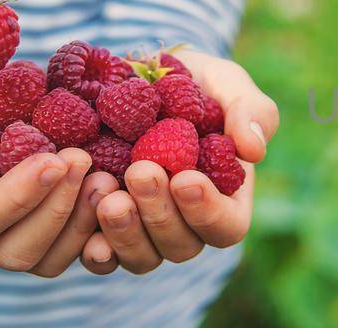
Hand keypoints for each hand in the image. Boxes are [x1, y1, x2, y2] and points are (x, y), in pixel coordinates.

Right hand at [0, 75, 118, 276]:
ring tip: (105, 178)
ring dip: (82, 223)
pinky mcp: (43, 231)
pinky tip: (115, 193)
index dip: (18, 196)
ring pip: (48, 260)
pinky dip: (98, 229)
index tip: (55, 159)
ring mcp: (6, 236)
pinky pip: (72, 250)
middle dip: (56, 212)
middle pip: (16, 253)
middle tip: (85, 161)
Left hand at [80, 51, 278, 274]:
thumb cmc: (193, 84)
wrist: (135, 79)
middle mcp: (187, 224)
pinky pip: (103, 257)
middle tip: (141, 171)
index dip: (207, 211)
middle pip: (181, 245)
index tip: (185, 177)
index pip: (226, 226)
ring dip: (125, 230)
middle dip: (159, 213)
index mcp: (226, 198)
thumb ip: (249, 112)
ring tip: (106, 189)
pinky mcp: (105, 229)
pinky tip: (84, 231)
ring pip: (142, 257)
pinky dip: (95, 249)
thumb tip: (253, 151)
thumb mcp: (227, 84)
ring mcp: (146, 232)